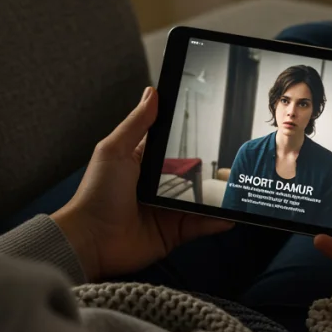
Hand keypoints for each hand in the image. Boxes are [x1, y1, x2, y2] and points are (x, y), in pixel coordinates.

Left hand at [52, 87, 232, 279]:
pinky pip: (199, 226)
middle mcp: (157, 188)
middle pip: (191, 175)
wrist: (91, 239)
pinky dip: (216, 222)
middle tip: (235, 159)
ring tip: (240, 188)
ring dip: (218, 197)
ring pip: (200, 202)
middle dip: (210, 170)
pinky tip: (232, 216)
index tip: (213, 129)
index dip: (190, 141)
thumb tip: (152, 92)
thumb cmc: (96, 193)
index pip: (172, 148)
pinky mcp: (172, 234)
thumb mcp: (115, 150)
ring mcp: (166, 211)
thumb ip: (137, 124)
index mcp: (143, 165)